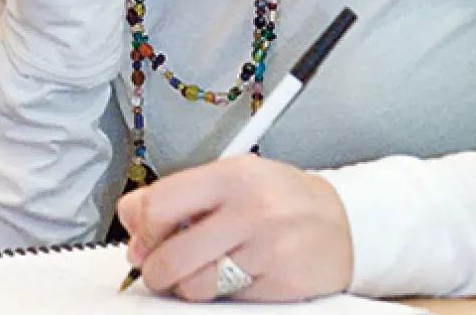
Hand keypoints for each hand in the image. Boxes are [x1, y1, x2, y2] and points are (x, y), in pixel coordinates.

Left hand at [116, 155, 353, 302]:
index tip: (141, 242)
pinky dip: (223, 294)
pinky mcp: (279, 282)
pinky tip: (236, 275)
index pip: (161, 204)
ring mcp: (267, 248)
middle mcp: (250, 208)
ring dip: (188, 286)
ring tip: (203, 271)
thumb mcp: (233, 179)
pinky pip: (227, 299)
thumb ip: (181, 194)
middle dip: (156, 270)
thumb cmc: (281, 199)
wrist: (344, 223)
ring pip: (195, 286)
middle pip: (171, 256)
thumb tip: (131, 216)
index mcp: (233, 175)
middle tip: (159, 269)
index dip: (142, 232)